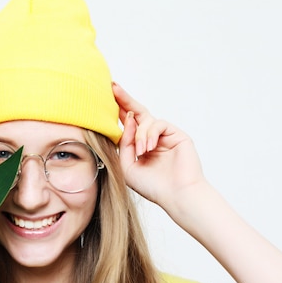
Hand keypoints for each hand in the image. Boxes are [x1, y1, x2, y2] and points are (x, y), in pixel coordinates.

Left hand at [113, 82, 205, 208]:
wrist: (176, 195)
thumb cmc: (152, 186)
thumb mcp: (127, 166)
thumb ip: (124, 144)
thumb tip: (127, 120)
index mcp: (139, 146)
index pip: (127, 125)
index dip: (117, 112)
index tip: (104, 98)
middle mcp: (151, 138)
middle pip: (136, 113)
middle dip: (124, 100)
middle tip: (113, 87)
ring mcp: (164, 136)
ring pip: (146, 120)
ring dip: (139, 134)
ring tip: (141, 151)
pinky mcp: (177, 134)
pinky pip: (158, 123)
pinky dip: (150, 134)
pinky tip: (149, 148)